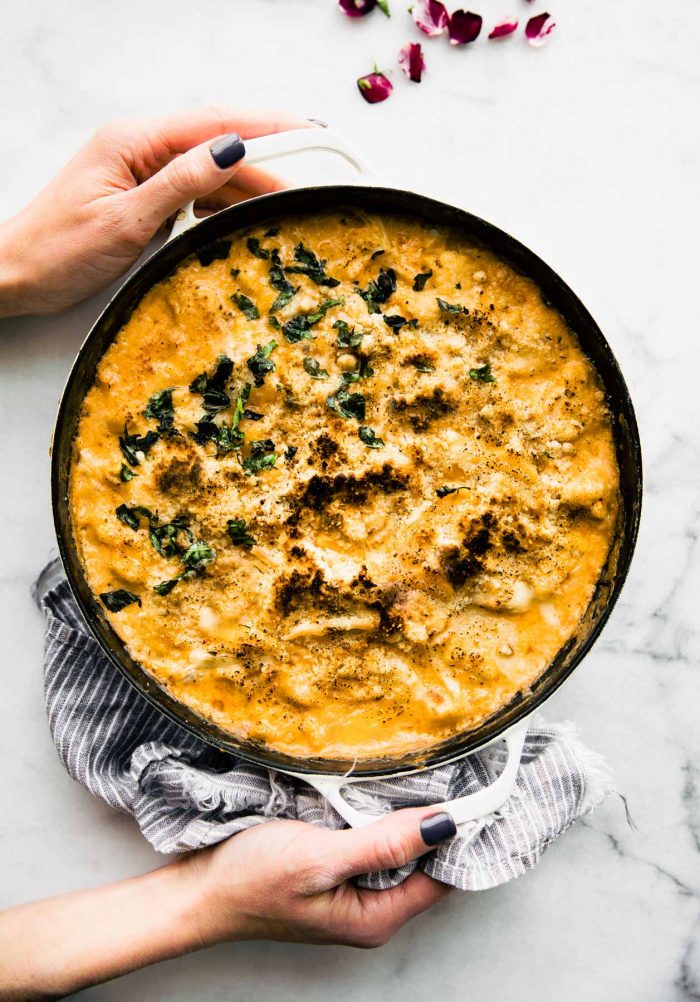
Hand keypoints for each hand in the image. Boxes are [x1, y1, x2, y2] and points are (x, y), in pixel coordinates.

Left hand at [0, 107, 313, 317]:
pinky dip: (220, 202)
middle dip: (266, 159)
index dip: (268, 125)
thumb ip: (181, 182)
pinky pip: (191, 190)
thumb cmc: (58, 249)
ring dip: (246, 186)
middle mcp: (140, 146)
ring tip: (284, 205)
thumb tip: (232, 150)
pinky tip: (240, 216)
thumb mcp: (126, 220)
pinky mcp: (140, 194)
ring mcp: (140, 169)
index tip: (310, 130)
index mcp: (134, 139)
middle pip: (217, 143)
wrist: (15, 274)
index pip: (214, 122)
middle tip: (310, 178)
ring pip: (207, 170)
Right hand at [0, 810, 454, 998]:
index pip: (445, 873)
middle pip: (426, 859)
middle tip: (452, 765)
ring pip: (397, 844)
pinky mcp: (333, 867)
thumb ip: (383, 845)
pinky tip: (374, 784)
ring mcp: (351, 888)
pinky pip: (370, 837)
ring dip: (404, 810)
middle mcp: (371, 906)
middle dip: (438, 816)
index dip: (465, 832)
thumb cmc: (250, 880)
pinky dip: (375, 811)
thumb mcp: (320, 859)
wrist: (196, 889)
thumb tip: (445, 825)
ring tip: (421, 766)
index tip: (481, 787)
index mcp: (376, 916)